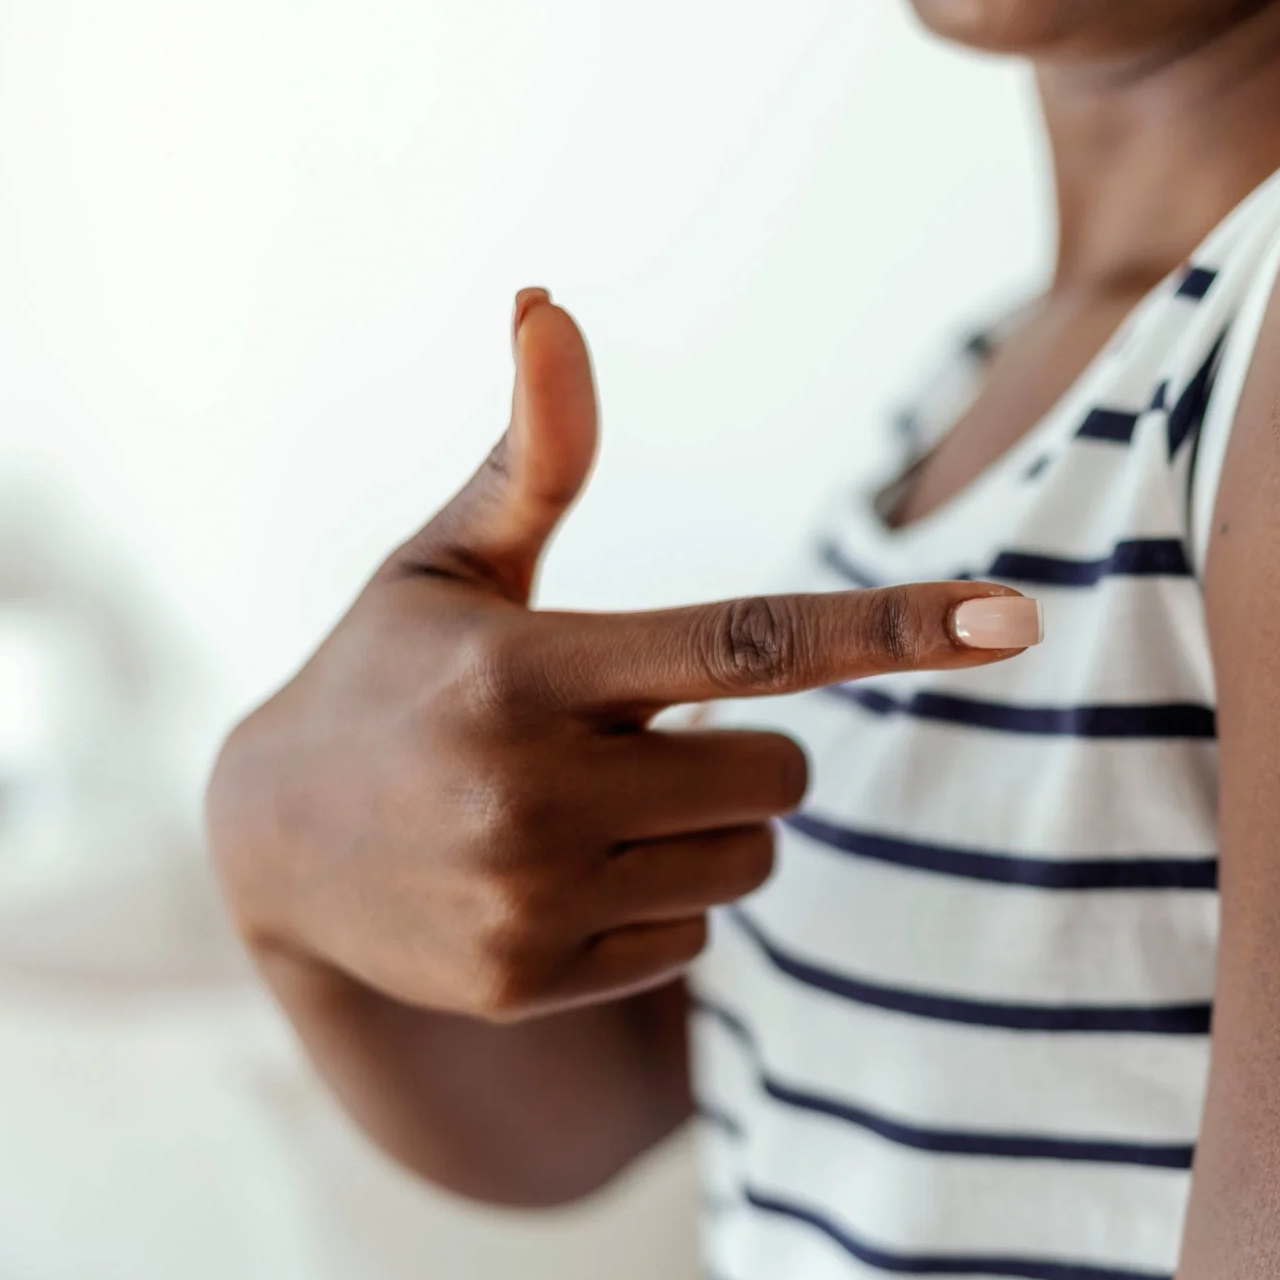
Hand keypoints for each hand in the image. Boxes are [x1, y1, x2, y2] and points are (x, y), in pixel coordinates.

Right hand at [205, 290, 1041, 1023]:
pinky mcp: (528, 980)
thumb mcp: (449, 563)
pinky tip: (553, 880)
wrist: (266, 848)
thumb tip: (548, 299)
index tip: (1013, 620)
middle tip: (634, 737)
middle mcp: (529, 786)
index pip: (752, 643)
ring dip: (707, 832)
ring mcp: (527, 897)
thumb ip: (534, 453)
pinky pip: (692, 944)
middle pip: (778, 772)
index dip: (893, 628)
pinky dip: (652, 910)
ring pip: (747, 864)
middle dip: (742, 749)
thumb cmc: (390, 676)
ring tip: (588, 808)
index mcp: (528, 666)